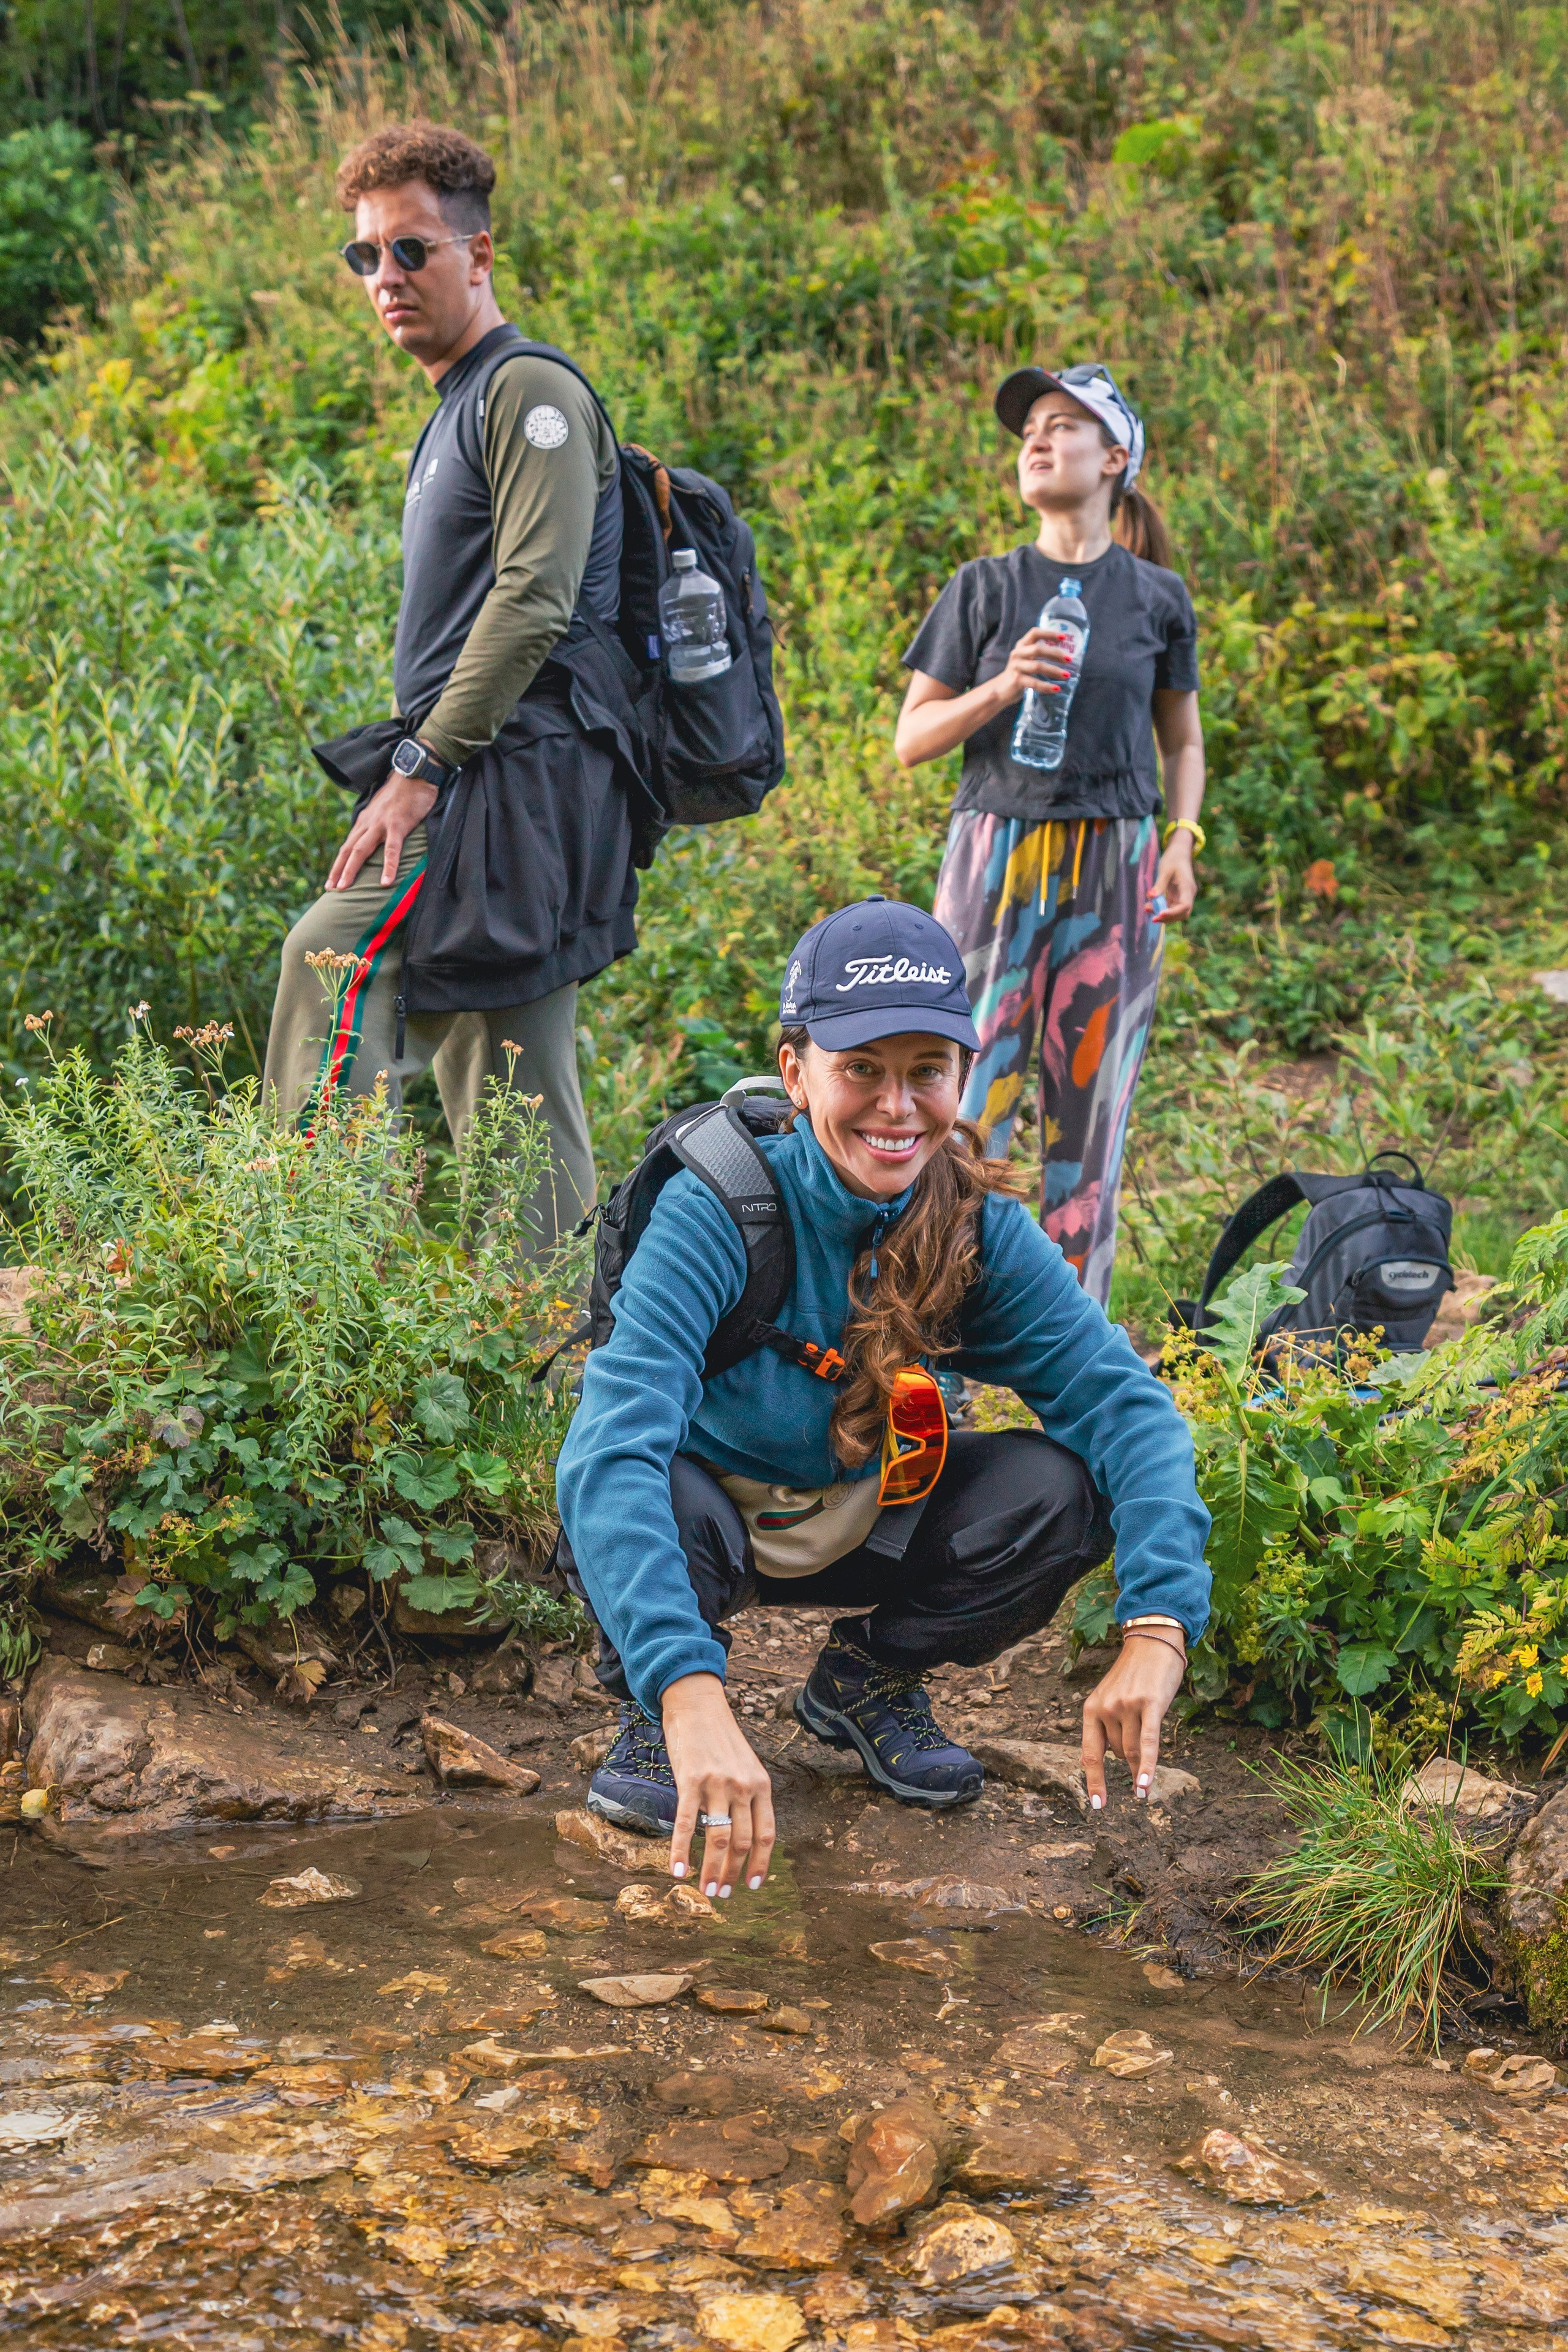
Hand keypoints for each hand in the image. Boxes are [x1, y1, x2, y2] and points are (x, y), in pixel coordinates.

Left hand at [326, 770, 438, 891]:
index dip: (338, 864)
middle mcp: (368, 823)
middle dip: (338, 870)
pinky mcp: (398, 825)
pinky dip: (388, 866)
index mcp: (365, 820)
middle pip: (348, 850)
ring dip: (351, 870)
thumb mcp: (385, 809)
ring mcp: (381, 824)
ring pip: (361, 850)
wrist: (414, 773)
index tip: (331, 881)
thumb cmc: (403, 792)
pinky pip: (391, 849)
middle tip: (330, 889)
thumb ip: (378, 823)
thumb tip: (377, 838)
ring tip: (345, 888)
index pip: (347, 845)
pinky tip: (385, 882)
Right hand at [661, 1671, 775, 1897]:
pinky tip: (677, 1871)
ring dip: (711, 1870)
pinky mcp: (690, 1780)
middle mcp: (742, 1786)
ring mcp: (716, 1784)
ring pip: (717, 1838)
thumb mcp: (745, 1767)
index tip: (752, 1885)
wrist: (698, 1705)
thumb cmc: (720, 1740)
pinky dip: (681, 1851)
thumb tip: (741, 1838)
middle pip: (741, 1842)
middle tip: (721, 1894)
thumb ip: (747, 1798)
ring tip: (705, 1891)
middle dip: (731, 1873)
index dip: (761, 1864)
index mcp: (761, 1785)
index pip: (766, 1835)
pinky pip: (684, 1823)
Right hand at [999, 625, 1074, 703]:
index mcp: (1022, 645)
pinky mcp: (1016, 680)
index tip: (1064, 637)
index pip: (1035, 633)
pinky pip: (1034, 683)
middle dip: (1055, 653)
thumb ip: (1039, 653)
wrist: (1002, 689)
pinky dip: (1046, 686)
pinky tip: (1056, 689)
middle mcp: (1017, 653)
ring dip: (1054, 670)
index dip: (1049, 633)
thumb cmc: (1020, 672)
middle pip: (1038, 649)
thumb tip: (1064, 655)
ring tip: (1066, 675)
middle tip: (1069, 659)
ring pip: (1037, 666)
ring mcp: (1016, 667)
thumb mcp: (1027, 659)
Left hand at [1081, 1635, 1186, 1807]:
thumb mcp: (1112, 1699)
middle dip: (1127, 1763)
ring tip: (1143, 1785)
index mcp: (1091, 1708)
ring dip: (1137, 1770)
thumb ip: (1111, 1727)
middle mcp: (1106, 1708)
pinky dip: (1145, 1767)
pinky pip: (1147, 1743)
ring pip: (1131, 1751)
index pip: (1089, 1753)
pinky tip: (1144, 1786)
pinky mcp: (1149, 1705)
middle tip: (1137, 1768)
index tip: (1098, 1805)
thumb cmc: (1134, 1676)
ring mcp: (1127, 1706)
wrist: (1152, 1642)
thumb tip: (1119, 1761)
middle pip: (1116, 1753)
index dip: (1093, 1781)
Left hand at [1148, 833, 1196, 923]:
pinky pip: (1170, 907)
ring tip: (1147, 909)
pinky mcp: (1177, 896)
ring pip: (1176, 912)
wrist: (1179, 852)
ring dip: (1163, 914)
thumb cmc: (1173, 858)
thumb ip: (1159, 884)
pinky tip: (1149, 906)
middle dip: (1168, 918)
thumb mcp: (1165, 870)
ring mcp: (1183, 896)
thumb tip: (1151, 896)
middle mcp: (1187, 894)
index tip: (1160, 914)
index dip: (1173, 913)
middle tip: (1152, 918)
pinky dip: (1161, 908)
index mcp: (1187, 887)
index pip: (1185, 906)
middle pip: (1182, 913)